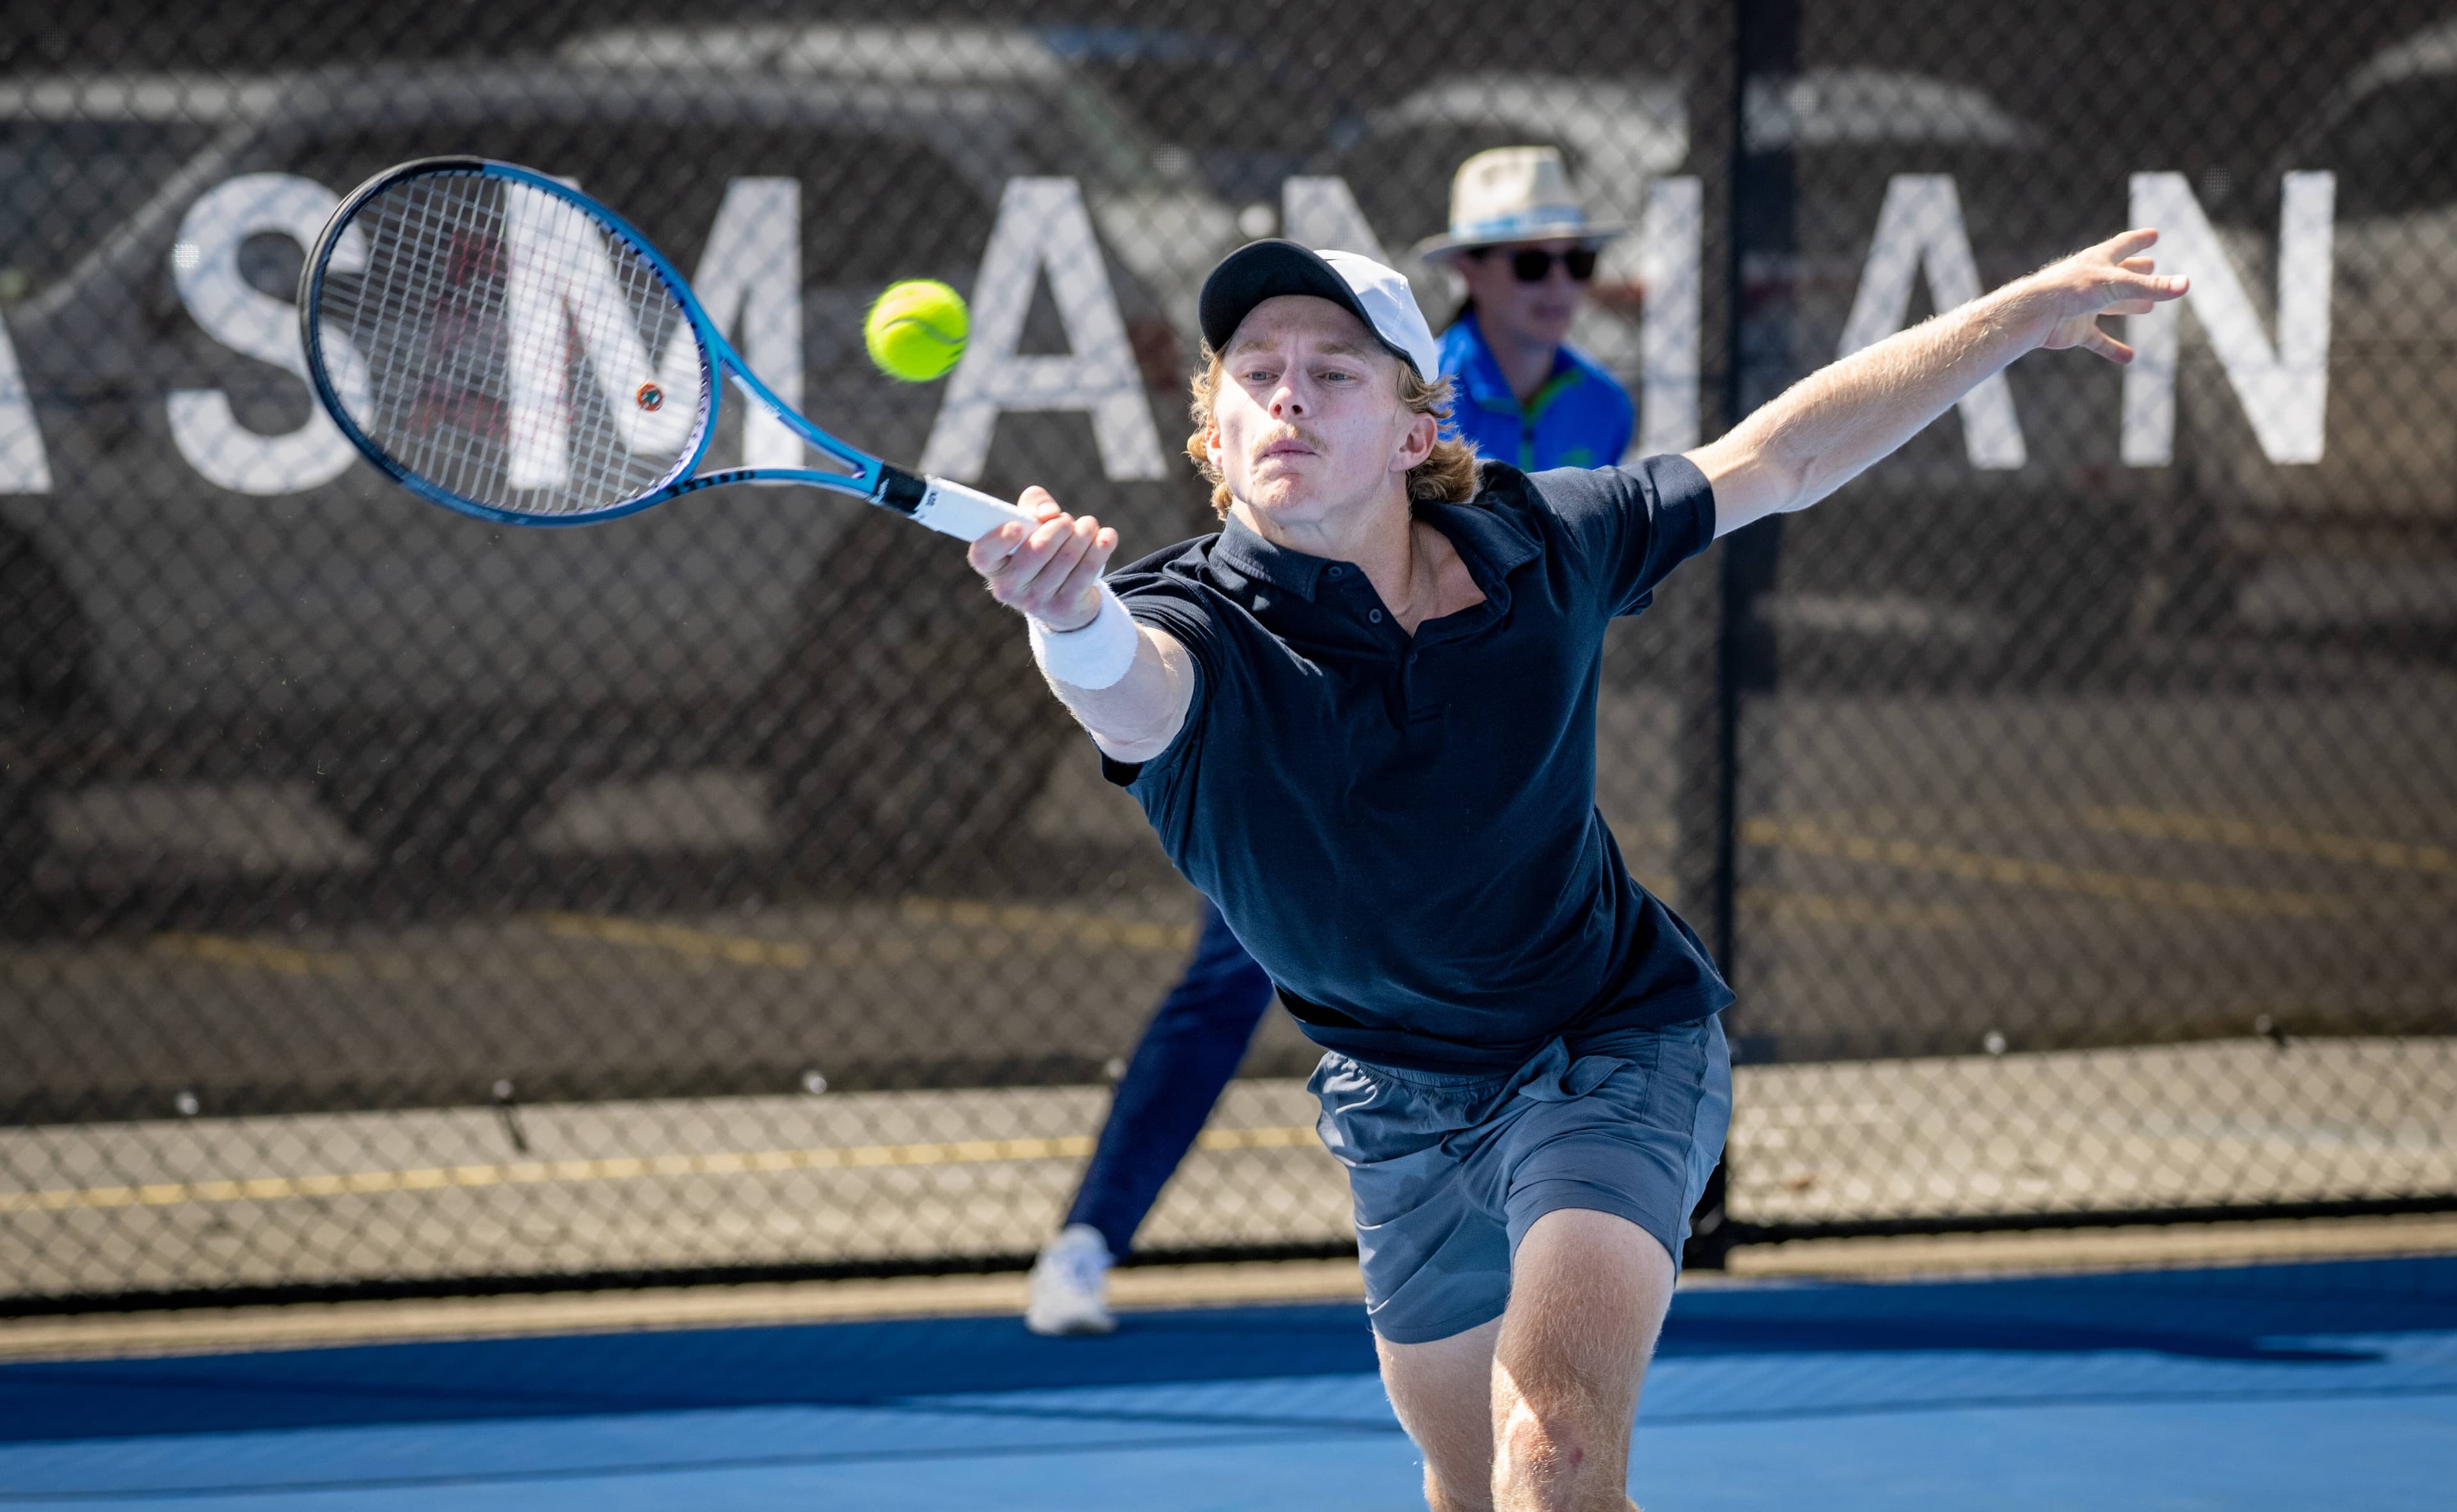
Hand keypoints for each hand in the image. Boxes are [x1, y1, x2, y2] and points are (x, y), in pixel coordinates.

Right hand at [966, 485, 1120, 630]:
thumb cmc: (1040, 551)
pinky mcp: (1064, 607)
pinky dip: (1101, 547)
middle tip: (1068, 520)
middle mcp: (1009, 588)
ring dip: (1083, 533)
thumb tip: (1048, 514)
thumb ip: (1033, 506)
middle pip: (1037, 549)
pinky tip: (1107, 536)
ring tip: (1088, 525)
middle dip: (1060, 526)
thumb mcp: (1030, 526)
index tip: (1018, 526)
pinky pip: (1087, 570)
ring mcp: (1036, 601)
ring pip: (1067, 557)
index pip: (983, 554)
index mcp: (993, 566)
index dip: (999, 539)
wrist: (1063, 602)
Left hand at [2018, 228, 2188, 363]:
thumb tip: (2187, 285)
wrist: (2034, 315)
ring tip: (2148, 306)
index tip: (2153, 234)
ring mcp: (2083, 307)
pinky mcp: (2076, 331)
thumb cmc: (2072, 290)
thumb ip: (2152, 287)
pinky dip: (2113, 349)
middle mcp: (2091, 282)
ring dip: (2129, 304)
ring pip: (2111, 305)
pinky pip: (2099, 341)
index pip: (2124, 245)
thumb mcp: (2118, 285)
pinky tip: (2129, 358)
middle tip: (2152, 266)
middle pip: (2119, 274)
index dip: (2139, 240)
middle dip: (2136, 271)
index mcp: (2098, 261)